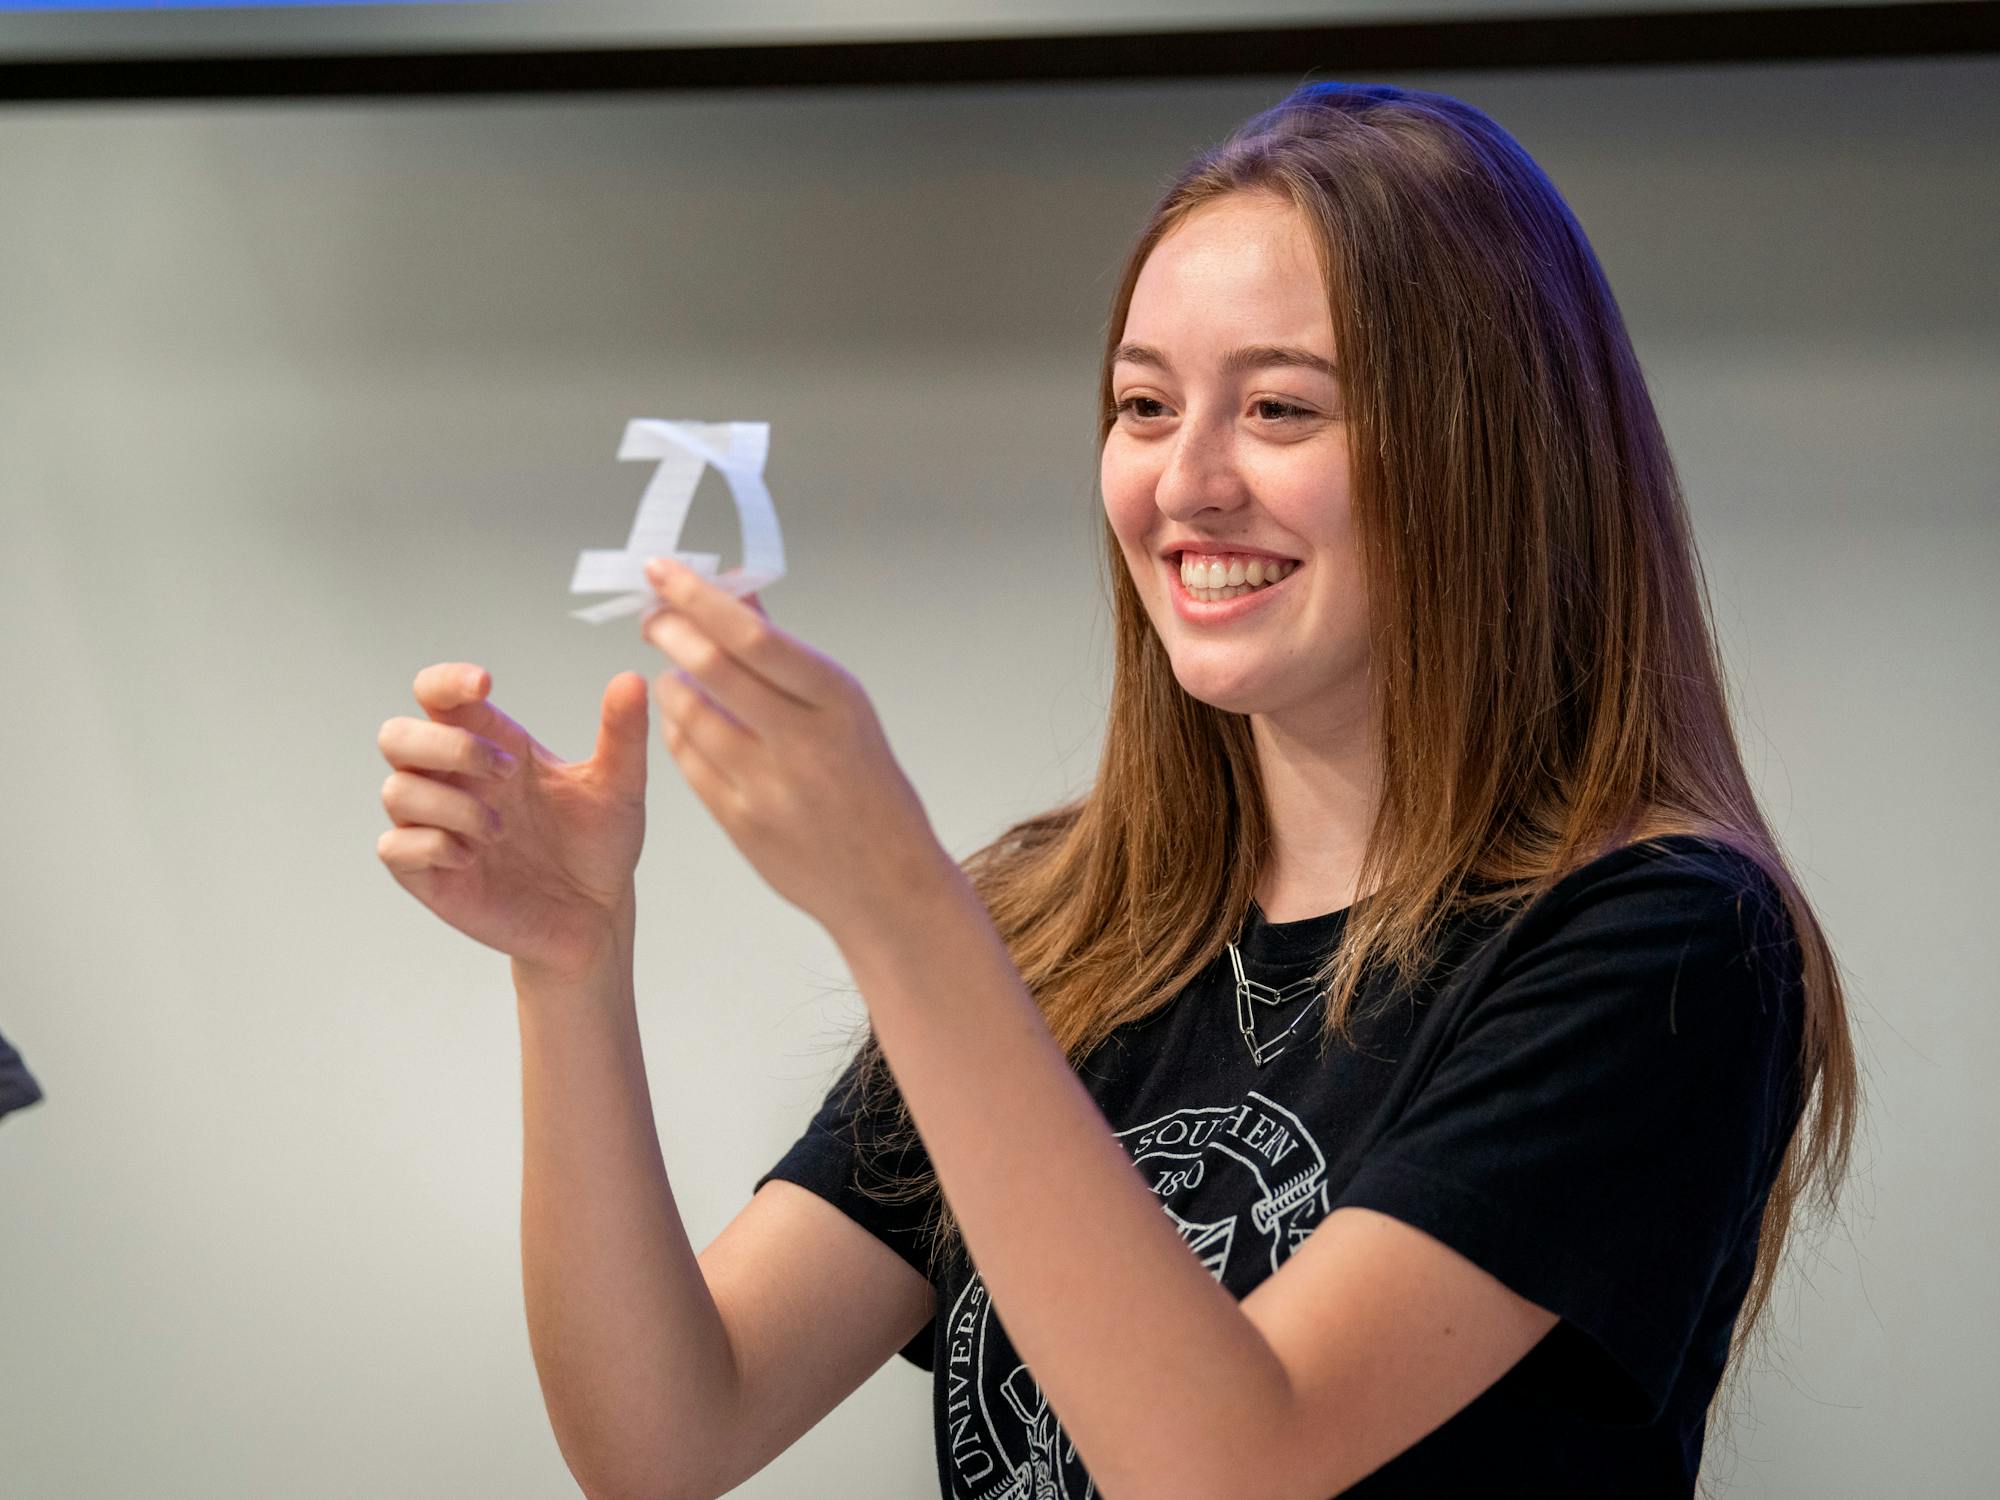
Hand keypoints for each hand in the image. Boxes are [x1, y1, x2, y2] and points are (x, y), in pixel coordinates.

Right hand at [376, 662, 649, 978]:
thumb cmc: (599, 846)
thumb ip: (622, 734)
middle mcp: (455, 781)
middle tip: (507, 771)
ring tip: (502, 829)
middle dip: (446, 745)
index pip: (439, 696)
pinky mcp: (428, 874)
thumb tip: (631, 680)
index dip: (446, 681)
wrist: (596, 917)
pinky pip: (394, 848)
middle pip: (397, 735)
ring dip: (451, 804)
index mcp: (492, 745)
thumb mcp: (619, 787)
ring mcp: (436, 827)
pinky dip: (432, 846)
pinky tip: (473, 857)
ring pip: (396, 791)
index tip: (484, 684)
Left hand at [638, 558, 955, 944]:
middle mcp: (803, 741)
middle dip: (669, 631)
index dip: (698, 598)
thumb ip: (782, 650)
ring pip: (687, 714)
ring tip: (680, 675)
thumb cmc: (868, 784)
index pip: (754, 636)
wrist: (888, 881)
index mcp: (837, 701)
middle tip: (654, 616)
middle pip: (712, 668)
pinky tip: (688, 722)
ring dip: (671, 682)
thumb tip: (736, 589)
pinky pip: (686, 761)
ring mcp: (768, 787)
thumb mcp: (842, 708)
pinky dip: (678, 730)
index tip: (662, 571)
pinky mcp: (741, 824)